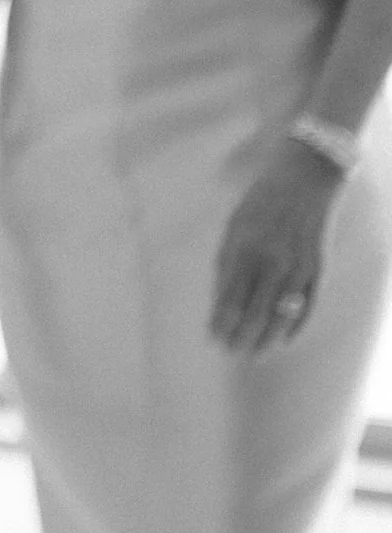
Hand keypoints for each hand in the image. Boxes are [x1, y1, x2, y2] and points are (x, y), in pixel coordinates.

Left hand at [210, 144, 337, 355]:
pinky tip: (283, 339)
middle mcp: (272, 262)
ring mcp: (298, 267)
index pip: (230, 300)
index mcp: (245, 250)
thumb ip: (227, 263)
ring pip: (282, 316)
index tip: (214, 339)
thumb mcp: (234, 227)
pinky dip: (295, 326)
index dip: (222, 324)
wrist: (304, 179)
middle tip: (231, 352)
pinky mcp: (318, 270)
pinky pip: (307, 307)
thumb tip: (220, 299)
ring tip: (255, 353)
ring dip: (267, 338)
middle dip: (241, 337)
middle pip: (254, 314)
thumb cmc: (260, 202)